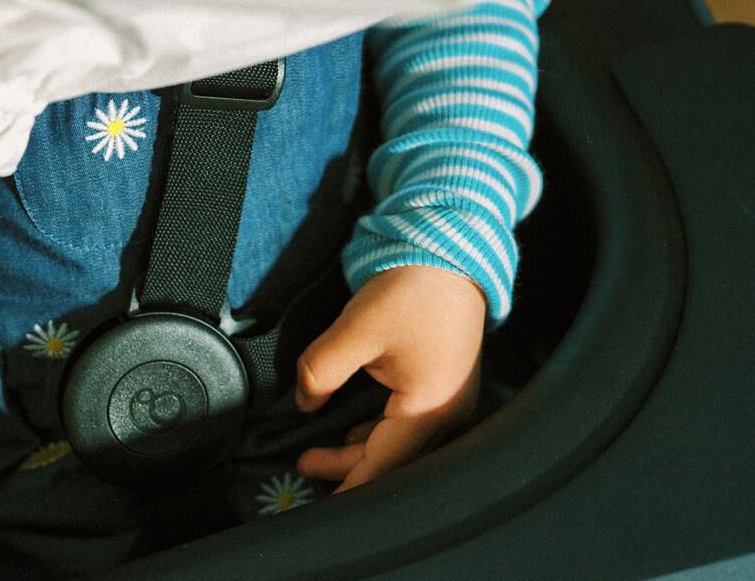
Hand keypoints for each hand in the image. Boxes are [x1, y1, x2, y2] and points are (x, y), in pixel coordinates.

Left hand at [293, 265, 484, 490]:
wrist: (450, 250)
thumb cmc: (411, 290)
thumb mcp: (354, 331)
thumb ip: (320, 371)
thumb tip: (303, 401)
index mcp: (429, 409)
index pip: (382, 464)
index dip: (349, 483)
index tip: (323, 504)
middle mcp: (447, 412)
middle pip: (393, 457)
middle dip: (347, 465)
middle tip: (303, 464)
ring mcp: (450, 398)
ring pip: (401, 440)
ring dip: (361, 447)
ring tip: (322, 452)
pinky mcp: (445, 382)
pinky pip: (411, 422)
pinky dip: (380, 430)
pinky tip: (356, 429)